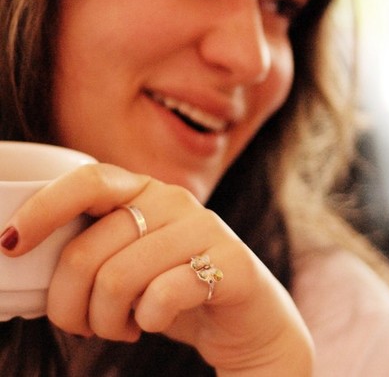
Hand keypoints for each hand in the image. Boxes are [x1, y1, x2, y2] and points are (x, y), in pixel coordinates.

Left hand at [0, 163, 313, 375]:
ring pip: (117, 278)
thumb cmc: (174, 287)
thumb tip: (20, 249)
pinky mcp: (231, 264)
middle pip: (88, 250)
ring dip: (105, 320)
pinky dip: (145, 322)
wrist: (247, 318)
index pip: (89, 180)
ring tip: (119, 326)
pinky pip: (161, 297)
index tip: (11, 243)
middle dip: (68, 304)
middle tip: (82, 325)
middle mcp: (175, 201)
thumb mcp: (130, 257)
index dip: (44, 208)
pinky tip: (152, 322)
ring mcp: (207, 229)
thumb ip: (94, 244)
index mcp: (146, 191)